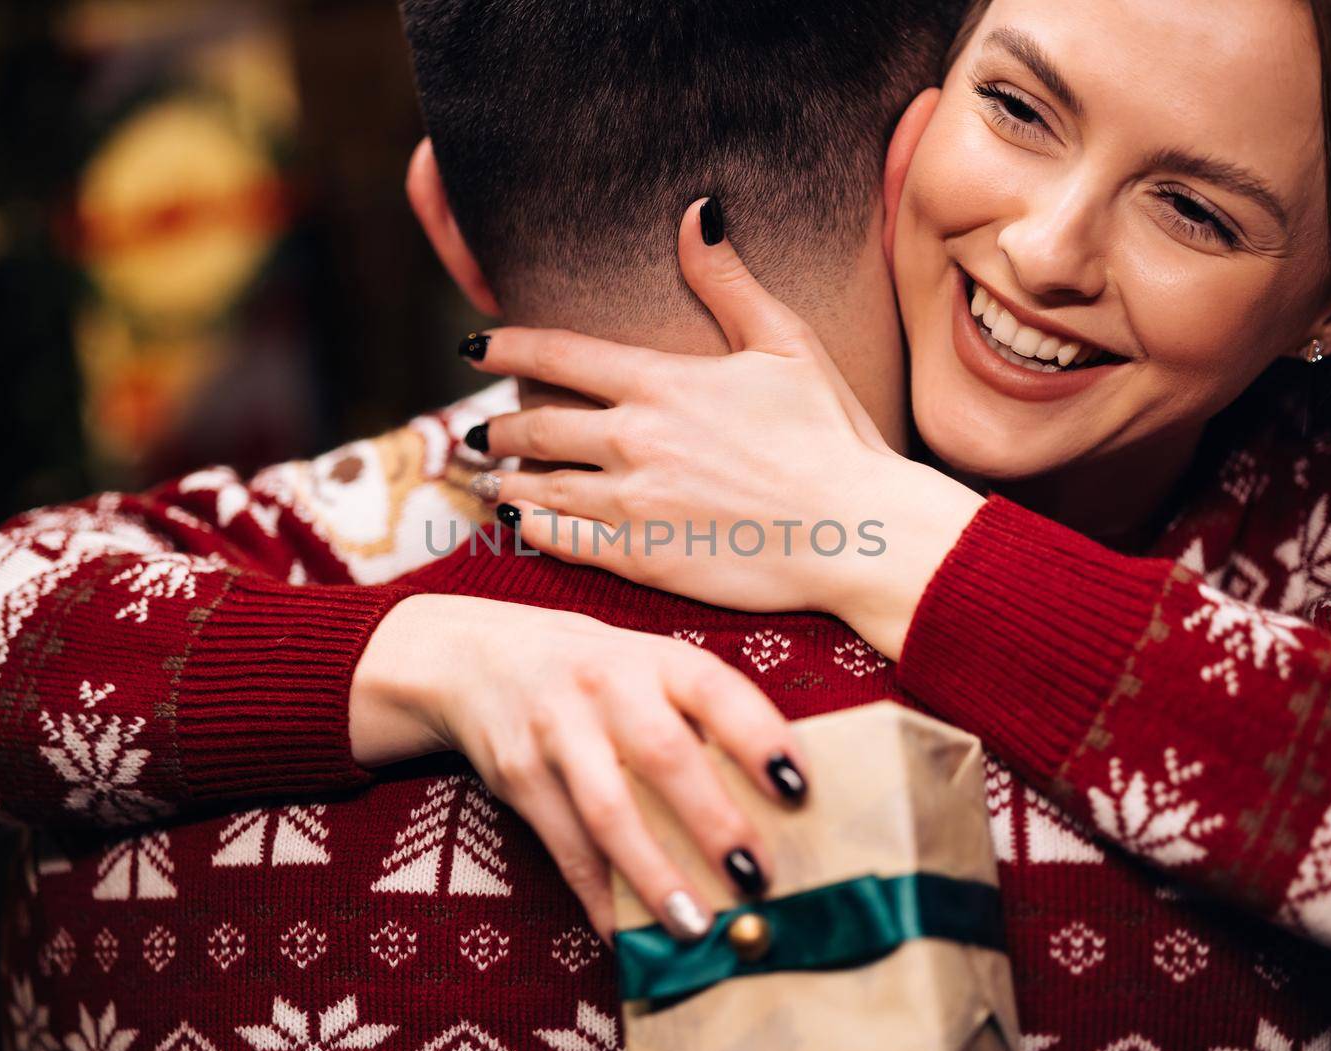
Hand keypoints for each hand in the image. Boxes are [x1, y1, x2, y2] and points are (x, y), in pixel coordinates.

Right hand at [350, 593, 809, 941]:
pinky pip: (563, 845)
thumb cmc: (596, 672)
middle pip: (664, 755)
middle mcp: (607, 686)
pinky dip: (597, 895)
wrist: (478, 656)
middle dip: (712, 821)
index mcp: (656, 658)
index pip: (716, 691)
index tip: (798, 789)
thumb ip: (702, 717)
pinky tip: (626, 933)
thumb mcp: (649, 667)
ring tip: (695, 925)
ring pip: (609, 811)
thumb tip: (780, 805)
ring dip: (653, 874)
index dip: (759, 738)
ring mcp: (556, 730)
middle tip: (756, 878)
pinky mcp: (518, 773)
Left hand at [467, 201, 983, 655]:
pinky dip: (529, 529)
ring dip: (504, 481)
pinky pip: (563, 542)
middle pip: (536, 429)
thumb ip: (728, 281)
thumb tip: (695, 212)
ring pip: (539, 489)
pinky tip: (516, 523)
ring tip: (487, 479)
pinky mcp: (642, 559)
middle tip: (478, 432)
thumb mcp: (786, 343)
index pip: (557, 355)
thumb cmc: (830, 434)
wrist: (856, 531)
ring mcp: (633, 504)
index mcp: (661, 382)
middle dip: (497, 429)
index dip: (506, 347)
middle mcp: (634, 440)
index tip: (474, 346)